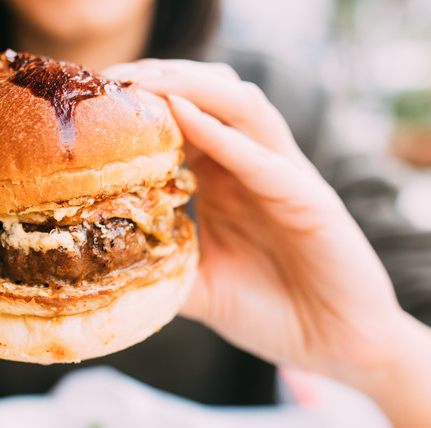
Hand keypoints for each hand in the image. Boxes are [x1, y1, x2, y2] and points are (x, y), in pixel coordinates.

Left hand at [103, 60, 402, 379]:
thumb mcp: (199, 287)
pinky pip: (263, 159)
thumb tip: (103, 269)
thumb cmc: (270, 311)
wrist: (335, 345)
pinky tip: (184, 117)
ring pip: (241, 106)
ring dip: (191, 87)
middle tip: (110, 79)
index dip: (142, 104)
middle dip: (161, 79)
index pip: (183, 120)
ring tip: (143, 81)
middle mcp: (253, 166)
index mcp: (225, 179)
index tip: (95, 101)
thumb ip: (161, 268)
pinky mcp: (310, 199)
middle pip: (210, 96)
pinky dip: (222, 135)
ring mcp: (284, 176)